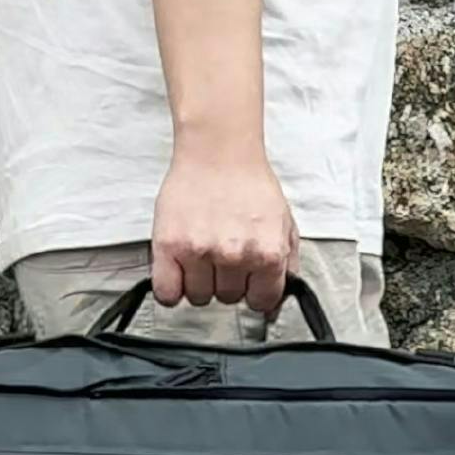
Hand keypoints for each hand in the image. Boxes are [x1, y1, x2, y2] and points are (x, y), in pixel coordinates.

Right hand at [151, 151, 298, 311]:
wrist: (218, 150)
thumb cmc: (248, 183)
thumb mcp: (284, 224)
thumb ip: (286, 266)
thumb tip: (276, 303)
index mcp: (267, 252)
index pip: (262, 302)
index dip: (254, 291)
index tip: (248, 280)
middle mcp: (235, 255)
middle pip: (228, 299)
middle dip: (227, 280)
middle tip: (223, 253)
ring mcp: (200, 252)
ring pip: (198, 298)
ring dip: (199, 282)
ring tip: (202, 253)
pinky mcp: (170, 247)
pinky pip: (167, 294)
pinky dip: (171, 289)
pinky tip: (180, 270)